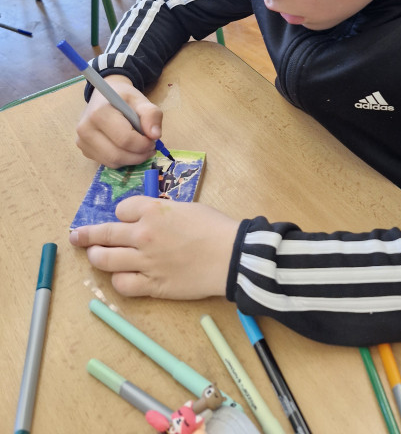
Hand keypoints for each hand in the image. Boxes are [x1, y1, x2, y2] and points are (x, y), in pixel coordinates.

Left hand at [69, 196, 239, 298]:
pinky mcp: (152, 285)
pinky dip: (117, 279)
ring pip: (105, 260)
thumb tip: (148, 218)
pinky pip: (123, 284)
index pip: (121, 209)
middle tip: (77, 236)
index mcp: (152, 211)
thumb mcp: (186, 207)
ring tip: (94, 256)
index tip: (126, 217)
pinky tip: (120, 275)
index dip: (122, 213)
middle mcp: (142, 235)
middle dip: (86, 235)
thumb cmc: (214, 226)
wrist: (231, 255)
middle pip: (104, 234)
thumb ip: (162, 212)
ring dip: (96, 257)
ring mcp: (144, 262)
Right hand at [76, 75, 162, 166]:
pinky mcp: (85, 150)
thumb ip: (151, 115)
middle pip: (117, 155)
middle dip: (139, 155)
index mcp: (99, 113)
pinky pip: (108, 163)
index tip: (153, 139)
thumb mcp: (141, 100)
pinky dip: (123, 159)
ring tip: (142, 148)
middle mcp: (85, 129)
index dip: (143, 144)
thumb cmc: (124, 98)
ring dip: (132, 159)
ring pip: (113, 162)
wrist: (105, 97)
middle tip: (151, 147)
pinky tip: (128, 148)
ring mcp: (82, 141)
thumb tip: (155, 135)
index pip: (124, 139)